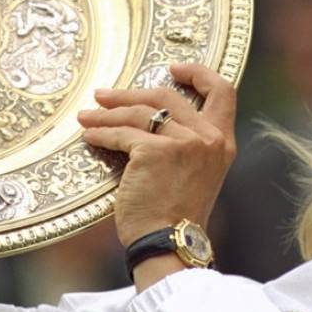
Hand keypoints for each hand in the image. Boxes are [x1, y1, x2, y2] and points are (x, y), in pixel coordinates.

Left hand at [77, 62, 236, 252]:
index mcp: (222, 142)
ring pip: (139, 112)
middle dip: (130, 93)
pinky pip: (122, 133)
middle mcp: (208, 138)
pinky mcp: (154, 151)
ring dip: (107, 112)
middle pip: (167, 95)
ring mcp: (183, 142)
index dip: (198, 73)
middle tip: (106, 95)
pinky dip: (101, 133)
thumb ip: (190, 145)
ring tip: (87, 116)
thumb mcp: (198, 174)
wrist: (169, 243)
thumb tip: (155, 119)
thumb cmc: (176, 216)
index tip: (174, 68)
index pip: (223, 91)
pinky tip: (90, 136)